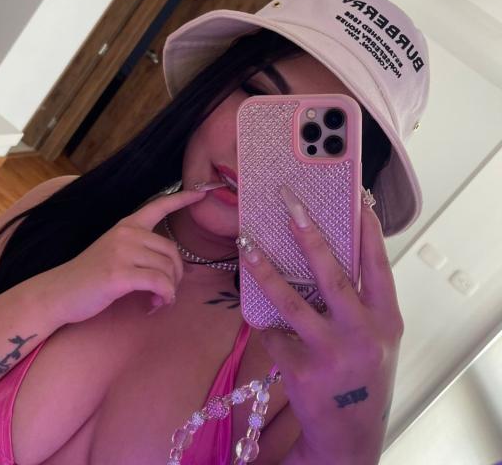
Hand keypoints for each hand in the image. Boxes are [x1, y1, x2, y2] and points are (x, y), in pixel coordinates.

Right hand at [46, 188, 206, 324]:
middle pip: (172, 251)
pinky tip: (153, 304)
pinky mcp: (120, 274)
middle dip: (175, 275)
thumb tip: (172, 266)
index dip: (182, 199)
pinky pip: (159, 284)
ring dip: (168, 291)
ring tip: (155, 300)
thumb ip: (140, 251)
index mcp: (126, 225)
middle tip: (165, 293)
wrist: (59, 292)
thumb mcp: (115, 252)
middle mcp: (126, 234)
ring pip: (167, 269)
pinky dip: (163, 297)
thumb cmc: (89, 277)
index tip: (201, 193)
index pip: (158, 206)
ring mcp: (122, 253)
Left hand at [241, 185, 402, 464]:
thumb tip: (328, 254)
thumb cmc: (362, 374)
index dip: (367, 230)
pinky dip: (267, 325)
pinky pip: (274, 334)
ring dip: (265, 270)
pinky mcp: (301, 370)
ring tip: (246, 245)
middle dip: (310, 235)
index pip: (377, 266)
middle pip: (332, 275)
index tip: (355, 197)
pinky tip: (267, 324)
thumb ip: (360, 301)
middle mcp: (362, 333)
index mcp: (385, 320)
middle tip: (290, 205)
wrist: (350, 434)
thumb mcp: (375, 337)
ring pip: (291, 301)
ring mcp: (331, 352)